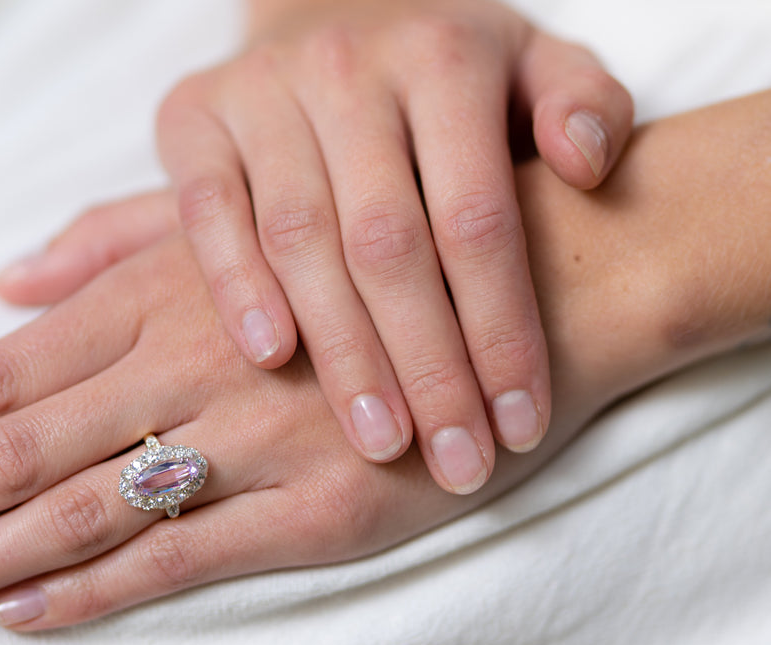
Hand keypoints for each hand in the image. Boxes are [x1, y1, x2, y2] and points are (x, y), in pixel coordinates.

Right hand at [0, 0, 633, 495]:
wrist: (331, 11)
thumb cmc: (444, 75)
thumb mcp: (534, 65)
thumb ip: (585, 104)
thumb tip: (587, 165)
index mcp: (445, 59)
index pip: (478, 217)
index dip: (501, 331)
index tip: (521, 426)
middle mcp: (348, 68)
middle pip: (389, 243)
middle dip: (425, 366)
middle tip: (452, 462)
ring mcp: (262, 90)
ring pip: (300, 238)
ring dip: (341, 350)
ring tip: (378, 441)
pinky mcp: (193, 117)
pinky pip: (206, 211)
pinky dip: (234, 283)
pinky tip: (269, 357)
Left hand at [0, 183, 658, 629]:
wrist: (528, 286)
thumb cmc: (367, 255)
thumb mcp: (235, 231)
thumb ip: (117, 247)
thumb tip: (8, 280)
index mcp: (154, 298)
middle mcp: (183, 364)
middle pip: (6, 449)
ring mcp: (248, 440)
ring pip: (73, 508)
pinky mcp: (316, 507)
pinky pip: (186, 554)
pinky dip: (97, 586)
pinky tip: (20, 614)